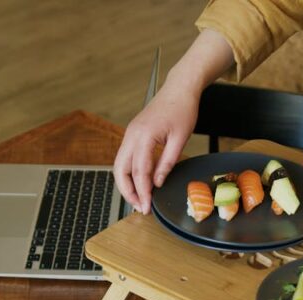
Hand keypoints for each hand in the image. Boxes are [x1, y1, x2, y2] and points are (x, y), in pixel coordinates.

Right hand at [113, 87, 199, 213]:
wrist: (179, 89)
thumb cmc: (183, 110)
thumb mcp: (180, 139)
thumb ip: (167, 163)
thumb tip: (157, 183)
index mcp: (144, 135)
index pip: (139, 171)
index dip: (143, 192)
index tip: (147, 206)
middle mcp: (132, 135)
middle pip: (120, 170)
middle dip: (128, 191)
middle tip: (139, 207)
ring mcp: (130, 134)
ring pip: (119, 165)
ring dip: (126, 184)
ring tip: (138, 199)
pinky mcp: (132, 134)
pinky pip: (125, 157)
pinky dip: (128, 173)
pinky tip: (138, 183)